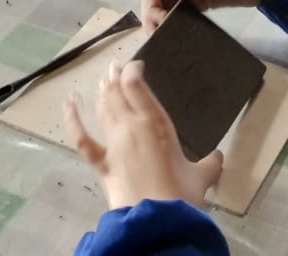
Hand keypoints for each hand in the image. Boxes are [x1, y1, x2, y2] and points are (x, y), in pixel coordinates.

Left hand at [66, 61, 222, 211]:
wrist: (157, 220)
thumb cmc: (181, 194)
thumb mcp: (201, 177)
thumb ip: (210, 164)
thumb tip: (219, 159)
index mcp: (156, 122)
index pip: (137, 85)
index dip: (133, 70)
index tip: (137, 66)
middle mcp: (131, 126)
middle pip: (118, 93)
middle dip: (116, 77)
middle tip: (116, 67)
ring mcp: (114, 143)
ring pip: (104, 109)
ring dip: (103, 92)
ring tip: (103, 81)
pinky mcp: (102, 163)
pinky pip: (83, 138)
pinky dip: (73, 120)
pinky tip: (69, 104)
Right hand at [141, 0, 274, 30]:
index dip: (148, 7)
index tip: (157, 26)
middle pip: (156, 0)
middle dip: (153, 18)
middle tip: (160, 41)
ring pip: (167, 8)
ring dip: (163, 23)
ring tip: (167, 43)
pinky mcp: (202, 4)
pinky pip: (181, 14)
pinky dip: (176, 24)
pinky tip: (180, 38)